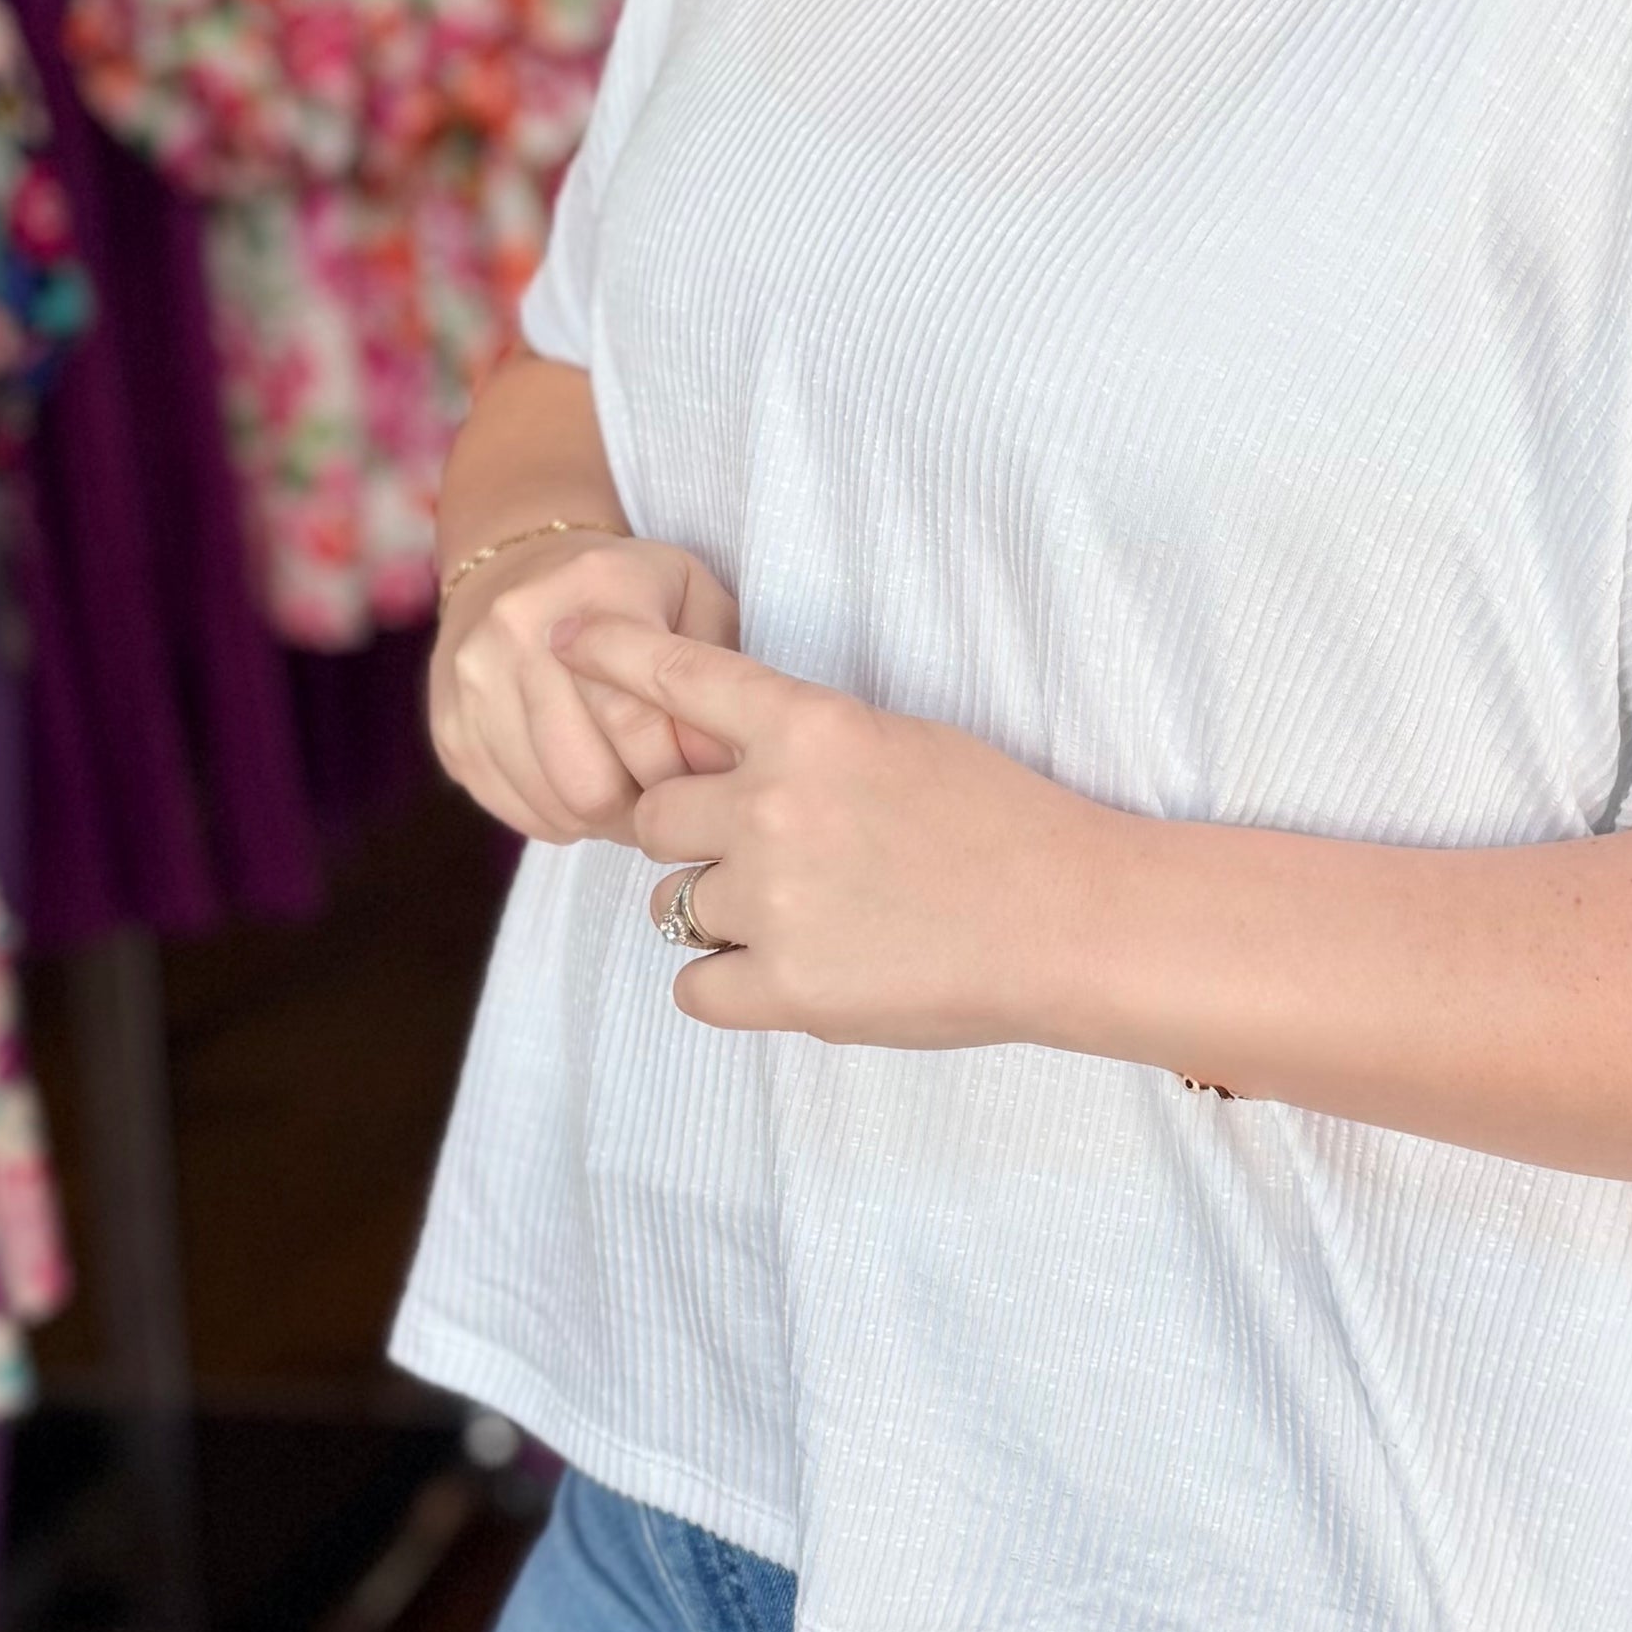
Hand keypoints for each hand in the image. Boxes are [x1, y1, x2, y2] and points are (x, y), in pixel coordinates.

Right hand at [433, 534, 738, 843]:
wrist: (516, 559)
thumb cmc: (627, 589)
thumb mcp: (693, 596)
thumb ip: (716, 672)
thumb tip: (720, 766)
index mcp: (594, 597)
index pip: (639, 724)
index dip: (682, 775)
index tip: (707, 783)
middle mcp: (519, 635)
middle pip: (591, 783)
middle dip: (642, 811)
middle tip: (669, 805)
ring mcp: (473, 684)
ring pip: (553, 806)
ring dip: (602, 821)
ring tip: (629, 793)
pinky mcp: (449, 728)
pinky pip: (513, 810)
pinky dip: (559, 817)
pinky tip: (581, 787)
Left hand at [553, 615, 1118, 1049]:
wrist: (1072, 919)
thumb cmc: (1006, 824)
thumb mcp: (903, 742)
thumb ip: (809, 747)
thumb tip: (736, 763)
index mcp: (810, 730)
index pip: (680, 678)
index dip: (610, 657)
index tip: (559, 643)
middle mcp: (774, 806)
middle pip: (653, 816)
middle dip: (687, 837)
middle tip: (763, 858)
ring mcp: (774, 900)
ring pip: (668, 905)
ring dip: (712, 913)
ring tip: (804, 920)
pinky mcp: (787, 988)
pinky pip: (694, 987)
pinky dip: (726, 986)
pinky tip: (792, 974)